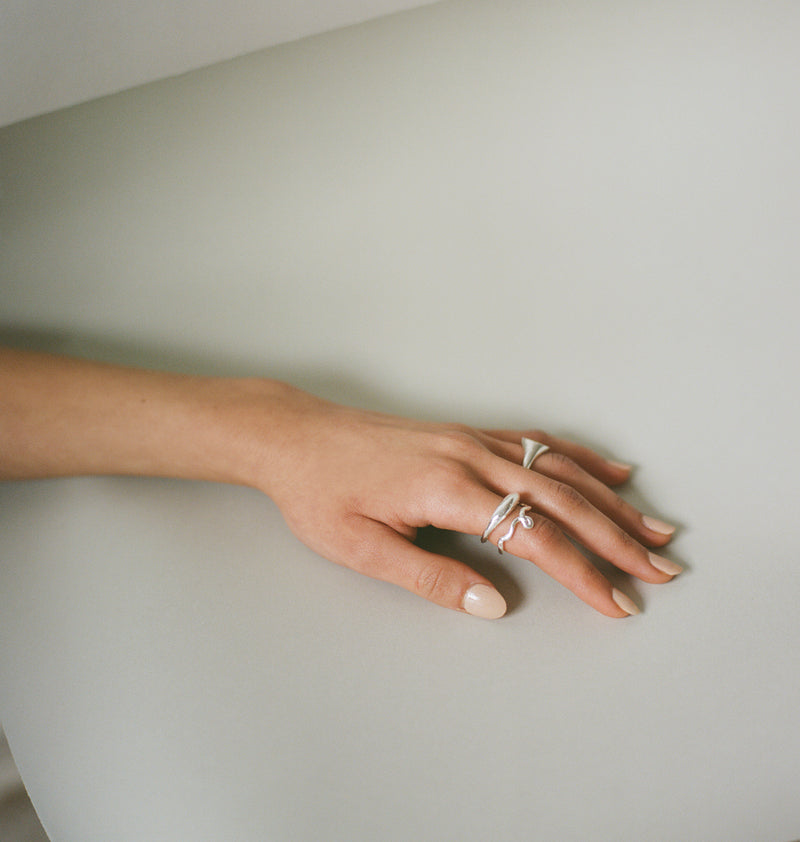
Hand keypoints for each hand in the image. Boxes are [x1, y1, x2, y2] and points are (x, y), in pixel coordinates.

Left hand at [244, 383, 680, 618]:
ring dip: (612, 500)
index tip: (620, 601)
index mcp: (446, 488)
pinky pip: (537, 442)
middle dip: (617, 538)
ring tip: (654, 527)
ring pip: (559, 469)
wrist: (294, 437)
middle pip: (563, 499)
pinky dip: (580, 458)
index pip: (535, 534)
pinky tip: (609, 471)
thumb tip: (495, 605)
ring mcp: (472, 439)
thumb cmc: (320, 493)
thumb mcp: (362, 547)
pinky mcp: (467, 433)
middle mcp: (470, 456)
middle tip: (662, 570)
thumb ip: (431, 577)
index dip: (584, 572)